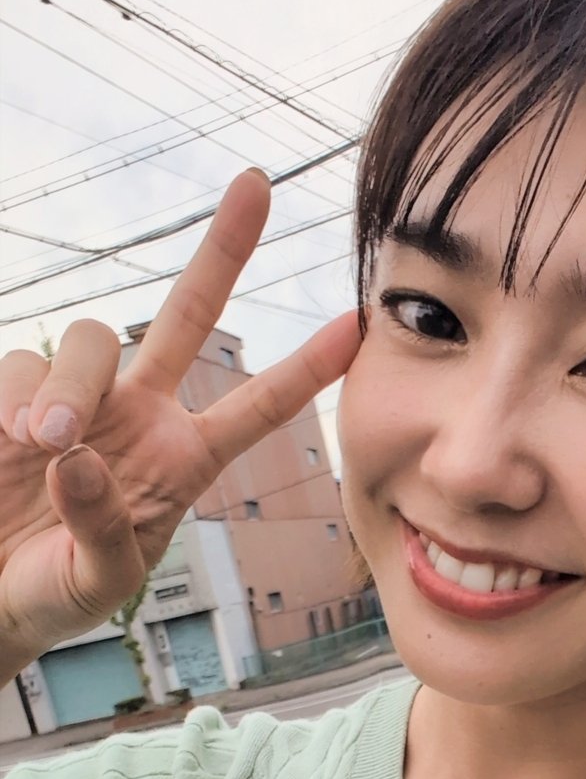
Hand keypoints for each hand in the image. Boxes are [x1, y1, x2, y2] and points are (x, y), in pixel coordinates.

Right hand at [0, 169, 360, 672]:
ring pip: (91, 339)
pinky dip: (18, 393)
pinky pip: (22, 360)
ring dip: (73, 382)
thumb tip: (80, 457)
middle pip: (190, 314)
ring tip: (48, 442)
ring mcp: (78, 396)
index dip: (304, 370)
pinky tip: (13, 438)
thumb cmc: (56, 594)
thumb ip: (106, 528)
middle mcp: (138, 414)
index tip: (357, 323)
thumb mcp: (100, 583)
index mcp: (182, 462)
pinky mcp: (15, 392)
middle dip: (225, 248)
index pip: (255, 409)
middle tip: (256, 184)